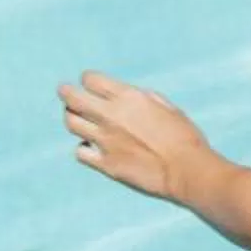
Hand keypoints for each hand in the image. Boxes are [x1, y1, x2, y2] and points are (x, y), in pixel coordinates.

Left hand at [59, 71, 210, 202]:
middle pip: (72, 98)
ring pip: (71, 123)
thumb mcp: (167, 107)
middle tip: (64, 91)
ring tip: (76, 119)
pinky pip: (80, 152)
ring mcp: (105, 140)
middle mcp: (111, 116)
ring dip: (72, 118)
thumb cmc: (184, 137)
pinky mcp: (106, 164)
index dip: (88, 80)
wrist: (186, 170)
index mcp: (128, 97)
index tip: (89, 84)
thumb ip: (144, 98)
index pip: (90, 79)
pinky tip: (90, 148)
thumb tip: (133, 96)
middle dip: (66, 92)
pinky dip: (83, 148)